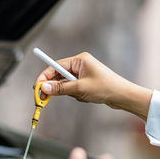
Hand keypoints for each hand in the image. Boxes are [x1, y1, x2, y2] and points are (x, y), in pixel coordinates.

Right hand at [35, 52, 152, 119]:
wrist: (122, 96)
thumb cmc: (106, 88)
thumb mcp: (80, 89)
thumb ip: (60, 88)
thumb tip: (44, 88)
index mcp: (80, 60)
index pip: (55, 66)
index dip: (44, 77)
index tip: (36, 87)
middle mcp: (81, 64)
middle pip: (59, 75)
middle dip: (56, 87)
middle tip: (44, 98)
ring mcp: (84, 73)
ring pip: (67, 85)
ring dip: (71, 93)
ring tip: (83, 95)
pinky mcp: (87, 82)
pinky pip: (74, 89)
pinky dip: (77, 95)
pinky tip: (88, 97)